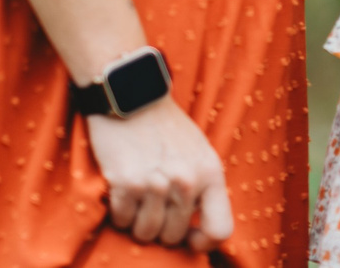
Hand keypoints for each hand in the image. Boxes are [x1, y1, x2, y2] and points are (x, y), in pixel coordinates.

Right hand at [83, 96, 234, 249]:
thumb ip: (203, 188)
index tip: (190, 238)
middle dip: (162, 228)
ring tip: (138, 198)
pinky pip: (122, 221)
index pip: (220, 230)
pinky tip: (122, 191)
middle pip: (174, 237)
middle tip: (154, 206)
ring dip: (138, 222)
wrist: (133, 96)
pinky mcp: (126, 183)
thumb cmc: (166, 127)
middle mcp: (187, 182)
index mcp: (210, 174)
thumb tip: (200, 229)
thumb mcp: (199, 153)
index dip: (204, 242)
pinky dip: (119, 212)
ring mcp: (156, 184)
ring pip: (146, 233)